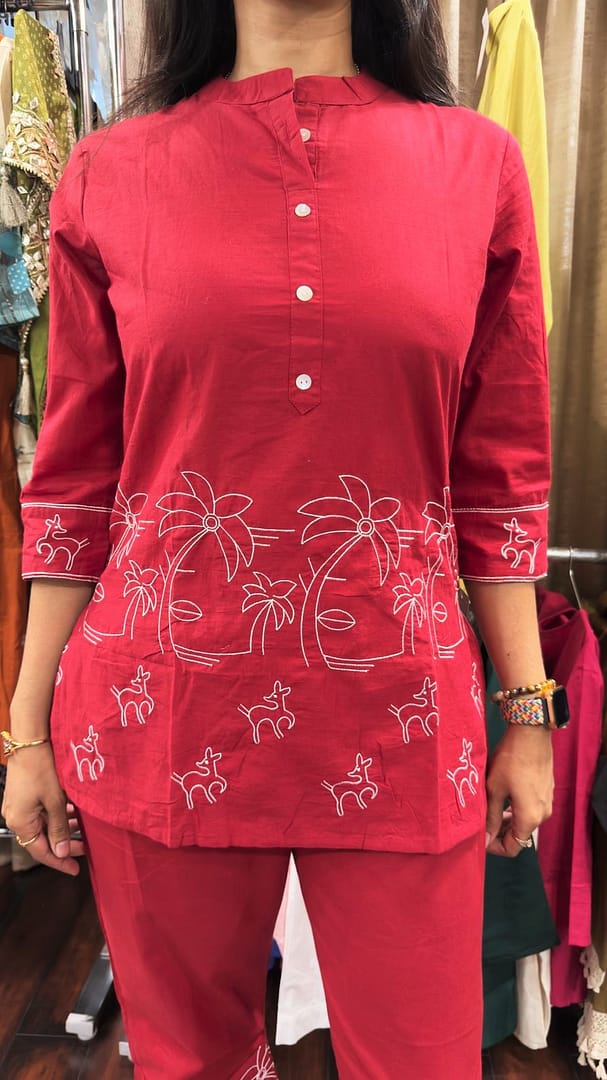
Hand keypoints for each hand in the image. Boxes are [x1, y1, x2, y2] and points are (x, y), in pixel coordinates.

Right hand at [2, 746, 84, 874]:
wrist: (30, 740)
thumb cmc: (41, 768)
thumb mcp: (55, 801)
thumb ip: (59, 829)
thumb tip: (61, 852)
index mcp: (20, 822)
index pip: (40, 852)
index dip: (59, 861)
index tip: (75, 868)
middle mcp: (16, 817)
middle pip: (42, 839)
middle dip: (64, 844)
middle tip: (85, 848)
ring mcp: (18, 806)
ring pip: (43, 825)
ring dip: (62, 828)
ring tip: (82, 828)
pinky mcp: (23, 795)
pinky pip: (41, 812)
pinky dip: (56, 815)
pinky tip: (72, 812)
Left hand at [485, 725, 553, 857]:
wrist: (531, 734)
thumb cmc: (510, 761)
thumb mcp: (494, 790)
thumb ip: (491, 817)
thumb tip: (485, 839)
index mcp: (530, 818)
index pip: (513, 848)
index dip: (494, 847)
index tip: (480, 837)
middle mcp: (542, 814)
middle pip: (520, 835)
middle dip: (499, 832)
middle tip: (481, 822)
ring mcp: (547, 802)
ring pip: (525, 821)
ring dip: (507, 819)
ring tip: (490, 808)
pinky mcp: (547, 790)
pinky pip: (531, 808)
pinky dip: (517, 809)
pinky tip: (503, 796)